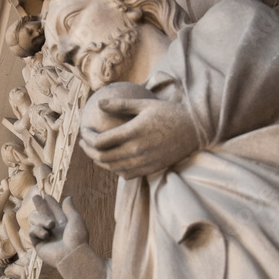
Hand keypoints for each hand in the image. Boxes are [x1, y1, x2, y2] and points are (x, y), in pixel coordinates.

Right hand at [28, 194, 88, 268]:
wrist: (72, 254)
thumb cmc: (77, 238)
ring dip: (42, 219)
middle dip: (39, 205)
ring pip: (36, 221)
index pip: (55, 212)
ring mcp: (45, 237)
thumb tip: (68, 197)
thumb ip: (69, 208)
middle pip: (43, 214)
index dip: (51, 203)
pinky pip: (32, 231)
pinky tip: (46, 234)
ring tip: (50, 224)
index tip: (47, 195)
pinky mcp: (38, 244)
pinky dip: (38, 230)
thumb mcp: (75, 219)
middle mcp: (54, 231)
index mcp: (64, 225)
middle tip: (35, 196)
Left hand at [80, 96, 197, 177]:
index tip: (84, 132)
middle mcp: (137, 150)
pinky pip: (126, 174)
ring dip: (99, 161)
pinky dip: (115, 168)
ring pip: (112, 167)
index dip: (88, 138)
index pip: (101, 141)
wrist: (194, 130)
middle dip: (88, 151)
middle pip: (103, 157)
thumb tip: (99, 103)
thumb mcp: (144, 104)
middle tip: (84, 143)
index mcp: (133, 132)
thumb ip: (120, 105)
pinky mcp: (150, 169)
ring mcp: (144, 162)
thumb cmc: (169, 113)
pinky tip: (112, 160)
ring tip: (95, 151)